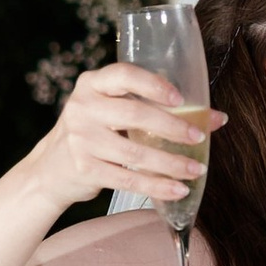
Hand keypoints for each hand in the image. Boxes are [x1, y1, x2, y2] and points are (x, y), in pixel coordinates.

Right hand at [35, 62, 221, 208]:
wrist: (49, 170)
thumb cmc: (94, 133)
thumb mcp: (112, 111)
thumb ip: (155, 109)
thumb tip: (216, 118)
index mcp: (92, 84)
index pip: (124, 75)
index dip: (153, 85)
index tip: (180, 99)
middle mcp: (82, 108)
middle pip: (134, 115)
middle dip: (171, 127)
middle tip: (198, 137)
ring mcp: (81, 140)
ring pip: (134, 153)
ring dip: (170, 163)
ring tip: (196, 169)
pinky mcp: (84, 169)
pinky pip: (127, 179)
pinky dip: (156, 186)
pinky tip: (177, 190)